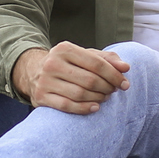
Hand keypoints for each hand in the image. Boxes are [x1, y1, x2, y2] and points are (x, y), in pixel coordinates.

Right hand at [13, 42, 130, 114]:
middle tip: (113, 91)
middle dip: (107, 87)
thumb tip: (125, 68)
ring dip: (98, 98)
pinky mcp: (41, 97)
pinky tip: (95, 107)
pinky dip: (84, 108)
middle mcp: (52, 63)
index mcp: (64, 49)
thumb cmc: (66, 64)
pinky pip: (67, 106)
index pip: (96, 63)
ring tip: (104, 98)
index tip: (125, 83)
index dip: (114, 75)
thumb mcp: (84, 56)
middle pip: (89, 80)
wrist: (32, 72)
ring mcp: (45, 81)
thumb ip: (106, 59)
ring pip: (80, 94)